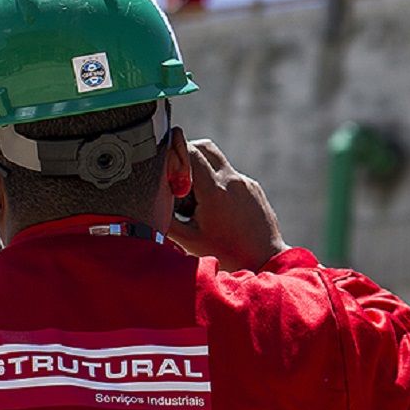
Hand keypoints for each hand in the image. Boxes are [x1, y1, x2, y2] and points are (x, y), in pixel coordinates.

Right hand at [168, 139, 288, 271]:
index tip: (165, 172)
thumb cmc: (227, 255)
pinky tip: (214, 210)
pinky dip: (217, 184)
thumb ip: (164, 218)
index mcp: (215, 190)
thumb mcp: (189, 240)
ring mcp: (246, 183)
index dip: (172, 155)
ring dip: (202, 171)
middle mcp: (233, 180)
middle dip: (186, 156)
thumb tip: (143, 206)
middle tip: (176, 179)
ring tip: (194, 201)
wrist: (267, 261)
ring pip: (218, 162)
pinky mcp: (254, 189)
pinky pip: (231, 177)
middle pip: (205, 147)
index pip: (190, 151)